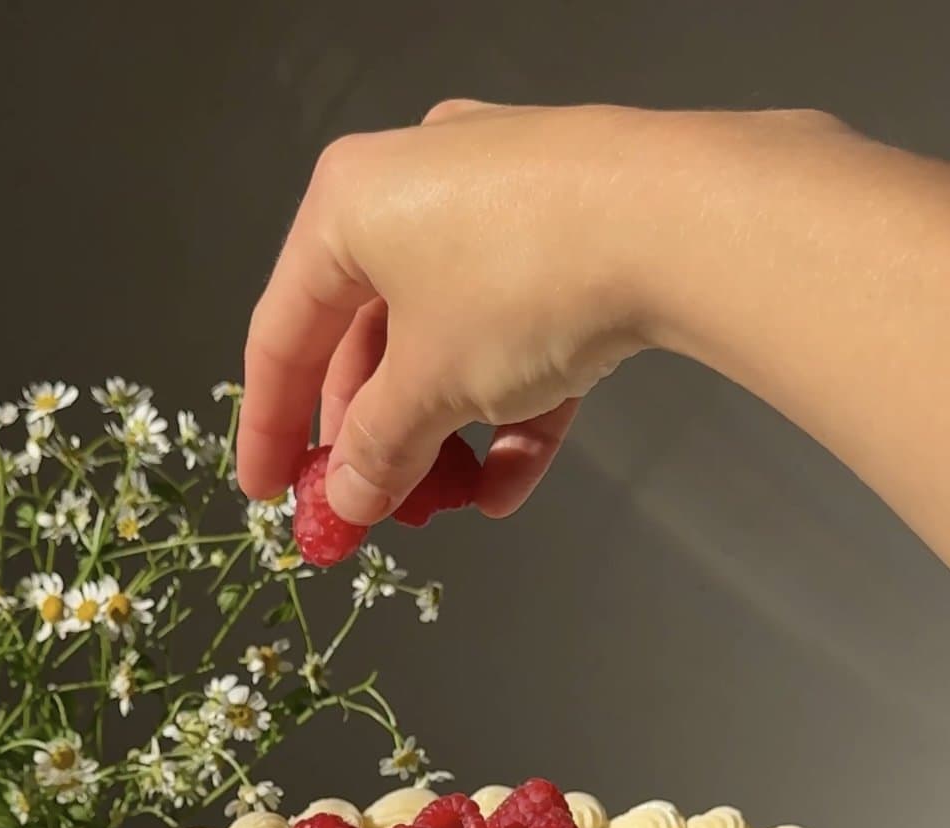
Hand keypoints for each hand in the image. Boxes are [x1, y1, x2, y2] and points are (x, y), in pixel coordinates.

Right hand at [237, 101, 649, 521]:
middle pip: (370, 341)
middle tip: (373, 514)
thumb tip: (350, 501)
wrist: (679, 220)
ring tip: (449, 507)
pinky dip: (510, 408)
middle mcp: (416, 189)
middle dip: (376, 441)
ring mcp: (500, 207)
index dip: (271, 427)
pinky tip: (510, 484)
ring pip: (450, 343)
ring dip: (444, 436)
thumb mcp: (430, 387)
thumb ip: (380, 450)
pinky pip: (519, 334)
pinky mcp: (572, 234)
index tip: (270, 494)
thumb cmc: (520, 282)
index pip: (283, 334)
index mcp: (348, 206)